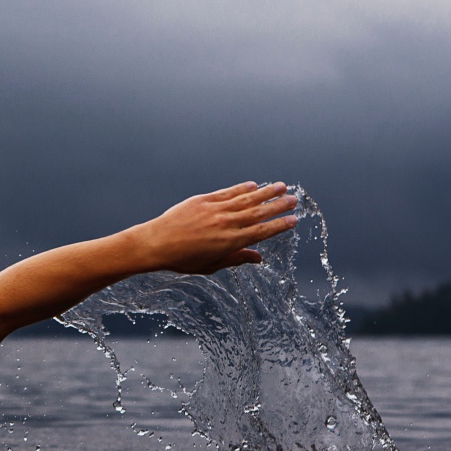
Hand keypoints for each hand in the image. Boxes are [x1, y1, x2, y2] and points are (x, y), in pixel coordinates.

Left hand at [129, 182, 298, 275]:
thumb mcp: (211, 265)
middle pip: (258, 213)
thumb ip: (236, 259)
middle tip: (294, 199)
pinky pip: (228, 192)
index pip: (261, 232)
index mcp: (229, 242)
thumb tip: (258, 258)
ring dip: (266, 192)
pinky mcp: (204, 200)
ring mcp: (216, 210)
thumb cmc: (182, 259)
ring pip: (246, 199)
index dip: (279, 226)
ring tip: (282, 186)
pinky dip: (242, 188)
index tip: (293, 220)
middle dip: (278, 206)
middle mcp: (226, 224)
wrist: (156, 243)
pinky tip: (254, 185)